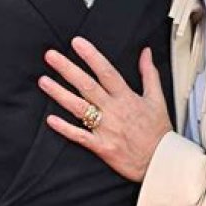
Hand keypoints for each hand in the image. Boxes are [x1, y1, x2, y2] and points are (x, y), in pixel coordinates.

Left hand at [39, 36, 172, 181]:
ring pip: (79, 108)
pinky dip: (65, 128)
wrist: (162, 163)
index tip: (77, 43)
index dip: (91, 56)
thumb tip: (146, 52)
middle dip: (67, 69)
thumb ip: (149, 73)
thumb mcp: (158, 99)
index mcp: (127, 98)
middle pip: (87, 86)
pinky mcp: (102, 147)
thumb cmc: (159, 132)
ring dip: (60, 94)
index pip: (107, 72)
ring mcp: (107, 129)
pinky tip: (51, 119)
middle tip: (51, 56)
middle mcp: (115, 111)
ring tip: (43, 81)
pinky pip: (80, 136)